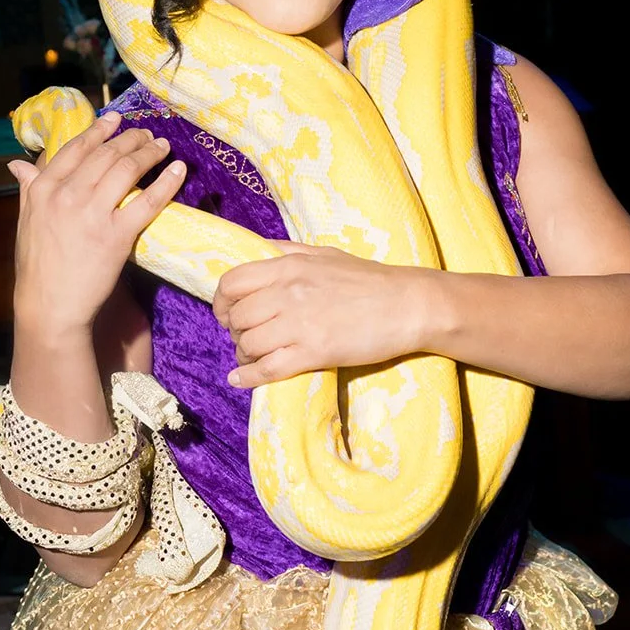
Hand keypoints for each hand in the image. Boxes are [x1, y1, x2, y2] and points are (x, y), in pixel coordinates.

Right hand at [9, 113, 185, 336]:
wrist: (49, 305)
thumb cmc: (38, 266)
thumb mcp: (25, 221)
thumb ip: (27, 189)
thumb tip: (18, 164)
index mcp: (43, 189)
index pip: (75, 149)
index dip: (98, 131)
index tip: (115, 120)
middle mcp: (67, 195)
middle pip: (106, 155)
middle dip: (130, 139)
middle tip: (146, 134)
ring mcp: (93, 214)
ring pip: (126, 170)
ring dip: (149, 152)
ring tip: (161, 146)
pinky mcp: (117, 236)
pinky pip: (147, 202)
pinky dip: (166, 182)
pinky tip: (178, 170)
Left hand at [212, 244, 427, 387]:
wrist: (408, 305)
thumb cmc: (370, 280)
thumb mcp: (325, 254)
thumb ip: (288, 251)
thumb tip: (258, 249)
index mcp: (288, 266)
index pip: (232, 283)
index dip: (221, 302)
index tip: (227, 313)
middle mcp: (287, 293)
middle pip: (237, 317)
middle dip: (235, 332)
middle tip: (247, 339)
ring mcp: (299, 324)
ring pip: (248, 345)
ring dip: (245, 356)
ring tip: (254, 359)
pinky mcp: (313, 352)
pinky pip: (267, 369)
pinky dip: (248, 378)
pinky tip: (240, 380)